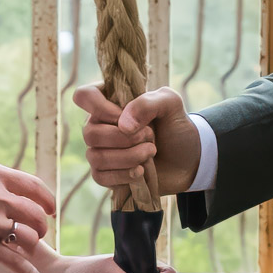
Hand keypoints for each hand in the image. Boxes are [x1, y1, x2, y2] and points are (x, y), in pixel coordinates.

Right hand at [0, 161, 54, 272]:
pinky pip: (13, 260)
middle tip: (39, 232)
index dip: (47, 200)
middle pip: (36, 214)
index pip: (35, 186)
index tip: (50, 209)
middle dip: (42, 225)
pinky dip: (26, 268)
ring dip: (33, 245)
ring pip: (28, 237)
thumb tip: (16, 190)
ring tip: (30, 248)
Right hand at [74, 84, 200, 197]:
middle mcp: (99, 125)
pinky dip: (123, 175)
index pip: (84, 96)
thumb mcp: (171, 104)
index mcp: (110, 101)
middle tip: (150, 136)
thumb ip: (147, 103)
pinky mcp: (106, 173)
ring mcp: (100, 150)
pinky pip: (100, 176)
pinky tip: (140, 171)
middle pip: (90, 133)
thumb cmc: (175, 126)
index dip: (99, 107)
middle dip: (124, 139)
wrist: (188, 159)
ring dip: (128, 157)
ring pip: (96, 157)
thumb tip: (123, 125)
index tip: (122, 115)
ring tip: (150, 153)